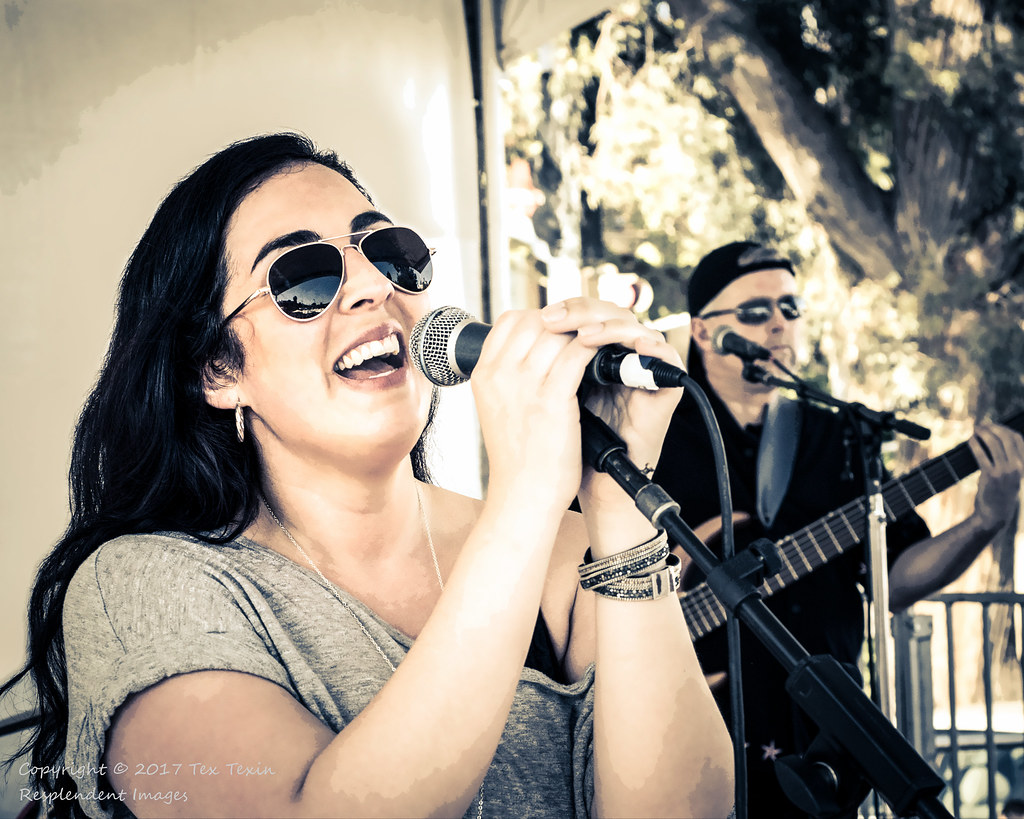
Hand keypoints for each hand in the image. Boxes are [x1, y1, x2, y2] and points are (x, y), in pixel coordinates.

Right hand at [469, 307, 593, 514]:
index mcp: (483, 374)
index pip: (510, 320)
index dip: (539, 319)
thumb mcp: (500, 408)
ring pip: (560, 333)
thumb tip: (534, 350)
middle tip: (586, 336)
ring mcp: (523, 385)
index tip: (559, 332)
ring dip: (585, 334)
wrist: (524, 494)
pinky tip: (606, 356)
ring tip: (600, 344)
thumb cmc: (519, 456)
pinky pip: (578, 354)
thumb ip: (509, 376)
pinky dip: (595, 348)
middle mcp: (499, 374)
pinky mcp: (552, 398)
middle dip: (566, 324)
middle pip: (536, 320)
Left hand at [538, 298, 684, 505]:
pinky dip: (649, 347)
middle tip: (558, 319)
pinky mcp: (664, 386)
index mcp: (592, 352)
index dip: (566, 308)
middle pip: (608, 310)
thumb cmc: (567, 443)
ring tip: (586, 336)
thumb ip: (540, 362)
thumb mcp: (545, 396)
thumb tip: (516, 327)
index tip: (543, 316)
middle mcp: (618, 353)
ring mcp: (642, 367)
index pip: (585, 311)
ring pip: (634, 326)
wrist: (594, 481)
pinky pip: (664, 355)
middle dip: (582, 311)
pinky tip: (632, 346)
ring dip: (609, 326)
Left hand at [969, 422, 1023, 531]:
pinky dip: (975, 444)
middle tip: (981, 425)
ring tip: (975, 430)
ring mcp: (1005, 471)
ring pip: (994, 443)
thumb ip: (1009, 459)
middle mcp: (1017, 467)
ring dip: (983, 433)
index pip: (1018, 439)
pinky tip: (970, 440)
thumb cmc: (1001, 492)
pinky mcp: (990, 476)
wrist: (995, 514)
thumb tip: (996, 437)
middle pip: (1006, 438)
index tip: (993, 425)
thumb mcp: (1012, 475)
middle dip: (993, 428)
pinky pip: (981, 454)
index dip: (1005, 429)